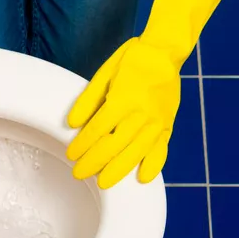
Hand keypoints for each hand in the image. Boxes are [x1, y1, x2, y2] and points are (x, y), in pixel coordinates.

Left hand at [66, 37, 180, 188]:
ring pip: (136, 153)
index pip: (98, 130)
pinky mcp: (167, 126)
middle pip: (114, 145)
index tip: (71, 155)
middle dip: (94, 162)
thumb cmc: (130, 62)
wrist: (163, 54)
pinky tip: (143, 178)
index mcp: (122, 100)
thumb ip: (87, 101)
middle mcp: (140, 114)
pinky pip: (161, 150)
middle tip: (79, 173)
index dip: (83, 145)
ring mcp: (156, 122)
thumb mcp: (103, 75)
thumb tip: (72, 124)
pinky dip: (153, 165)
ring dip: (118, 170)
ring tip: (103, 183)